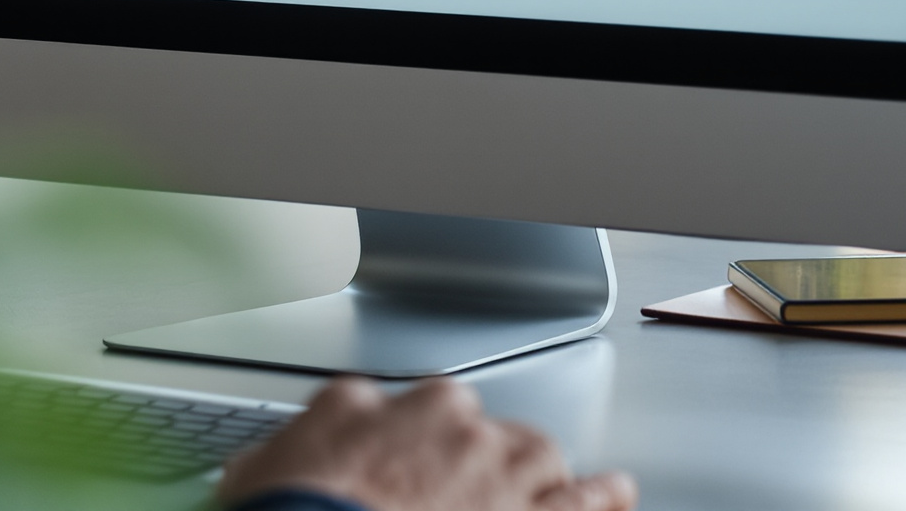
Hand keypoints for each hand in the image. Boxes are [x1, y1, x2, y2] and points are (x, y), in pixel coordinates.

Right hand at [216, 376, 636, 510]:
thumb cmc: (300, 509)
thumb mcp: (288, 445)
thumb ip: (334, 418)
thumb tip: (344, 414)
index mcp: (418, 405)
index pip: (442, 407)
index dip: (434, 439)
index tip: (425, 460)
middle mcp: (472, 434)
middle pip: (503, 436)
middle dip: (496, 460)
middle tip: (475, 492)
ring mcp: (507, 484)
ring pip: (548, 467)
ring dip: (558, 479)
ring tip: (574, 489)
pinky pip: (586, 506)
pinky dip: (605, 500)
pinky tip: (617, 496)